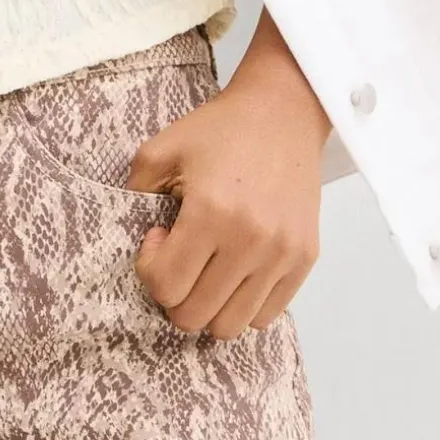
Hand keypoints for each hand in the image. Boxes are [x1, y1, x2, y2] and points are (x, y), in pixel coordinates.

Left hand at [124, 70, 326, 339]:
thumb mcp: (162, 147)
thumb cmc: (220, 129)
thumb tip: (136, 241)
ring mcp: (281, 254)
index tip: (159, 237)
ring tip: (207, 266)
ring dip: (209, 305)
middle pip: (195, 316)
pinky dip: (243, 303)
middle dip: (174, 294)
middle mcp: (250, 241)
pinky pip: (266, 315)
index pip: (167, 287)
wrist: (282, 112)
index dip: (150, 269)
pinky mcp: (304, 259)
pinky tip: (235, 267)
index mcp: (210, 212)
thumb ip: (135, 192)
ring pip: (231, 326)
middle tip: (179, 255)